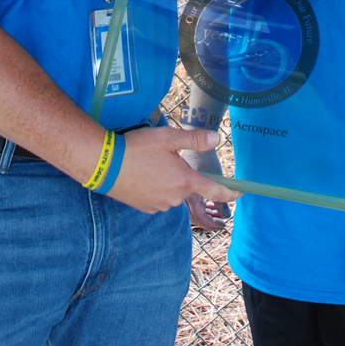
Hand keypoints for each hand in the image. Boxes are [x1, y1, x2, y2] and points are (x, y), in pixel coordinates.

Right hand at [105, 126, 243, 213]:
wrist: (103, 165)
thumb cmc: (136, 148)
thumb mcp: (168, 138)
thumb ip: (195, 139)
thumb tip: (217, 139)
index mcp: (185, 181)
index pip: (215, 190)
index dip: (230, 193)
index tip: (241, 192)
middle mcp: (175, 198)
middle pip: (189, 187)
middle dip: (183, 174)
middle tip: (164, 156)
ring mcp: (160, 205)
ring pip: (174, 192)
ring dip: (169, 180)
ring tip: (149, 164)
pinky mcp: (146, 208)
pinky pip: (160, 198)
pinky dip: (156, 187)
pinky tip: (143, 175)